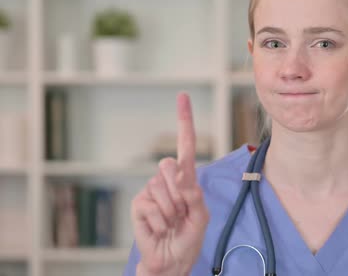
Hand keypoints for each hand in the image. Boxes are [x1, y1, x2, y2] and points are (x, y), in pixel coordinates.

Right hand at [131, 93, 209, 275]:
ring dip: (172, 211)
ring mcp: (151, 190)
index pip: (185, 145)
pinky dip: (160, 221)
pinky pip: (151, 205)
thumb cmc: (188, 237)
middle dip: (180, 192)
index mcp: (186, 178)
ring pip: (163, 188)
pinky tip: (159, 228)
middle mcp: (168, 179)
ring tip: (171, 222)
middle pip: (171, 165)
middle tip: (181, 213)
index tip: (182, 97)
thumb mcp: (200, 216)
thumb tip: (181, 176)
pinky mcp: (138, 203)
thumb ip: (194, 194)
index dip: (184, 121)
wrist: (171, 260)